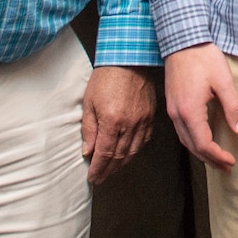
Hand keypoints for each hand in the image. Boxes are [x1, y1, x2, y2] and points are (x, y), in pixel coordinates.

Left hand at [80, 65, 155, 183]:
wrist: (129, 59)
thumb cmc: (106, 77)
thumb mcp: (89, 102)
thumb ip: (89, 129)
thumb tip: (88, 151)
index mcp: (111, 121)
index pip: (104, 154)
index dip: (97, 169)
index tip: (92, 177)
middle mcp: (129, 124)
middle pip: (119, 157)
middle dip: (108, 171)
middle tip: (100, 178)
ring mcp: (142, 121)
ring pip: (133, 151)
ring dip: (122, 164)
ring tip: (113, 171)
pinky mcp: (150, 116)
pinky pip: (144, 140)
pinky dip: (136, 151)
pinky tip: (129, 154)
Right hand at [164, 43, 237, 168]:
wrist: (182, 39)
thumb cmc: (203, 58)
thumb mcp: (224, 81)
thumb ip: (232, 107)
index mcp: (190, 111)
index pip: (203, 144)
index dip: (218, 156)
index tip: (231, 162)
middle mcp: (177, 114)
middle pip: (192, 146)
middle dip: (209, 159)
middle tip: (225, 167)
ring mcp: (172, 110)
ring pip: (184, 140)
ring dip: (200, 152)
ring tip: (215, 158)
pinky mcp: (172, 103)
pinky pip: (181, 130)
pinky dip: (192, 140)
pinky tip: (202, 139)